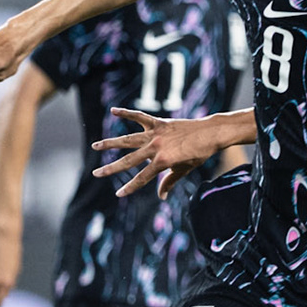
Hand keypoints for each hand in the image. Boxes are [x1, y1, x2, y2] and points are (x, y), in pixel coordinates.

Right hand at [92, 107, 221, 199]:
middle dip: (111, 168)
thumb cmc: (199, 154)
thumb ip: (170, 181)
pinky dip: (127, 113)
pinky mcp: (158, 122)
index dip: (130, 187)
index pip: (142, 178)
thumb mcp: (185, 170)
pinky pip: (139, 117)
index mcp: (163, 162)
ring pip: (128, 139)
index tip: (118, 194)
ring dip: (110, 143)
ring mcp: (156, 134)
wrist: (211, 133)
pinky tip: (113, 110)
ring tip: (95, 145)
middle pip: (129, 160)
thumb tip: (161, 195)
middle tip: (96, 173)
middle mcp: (156, 147)